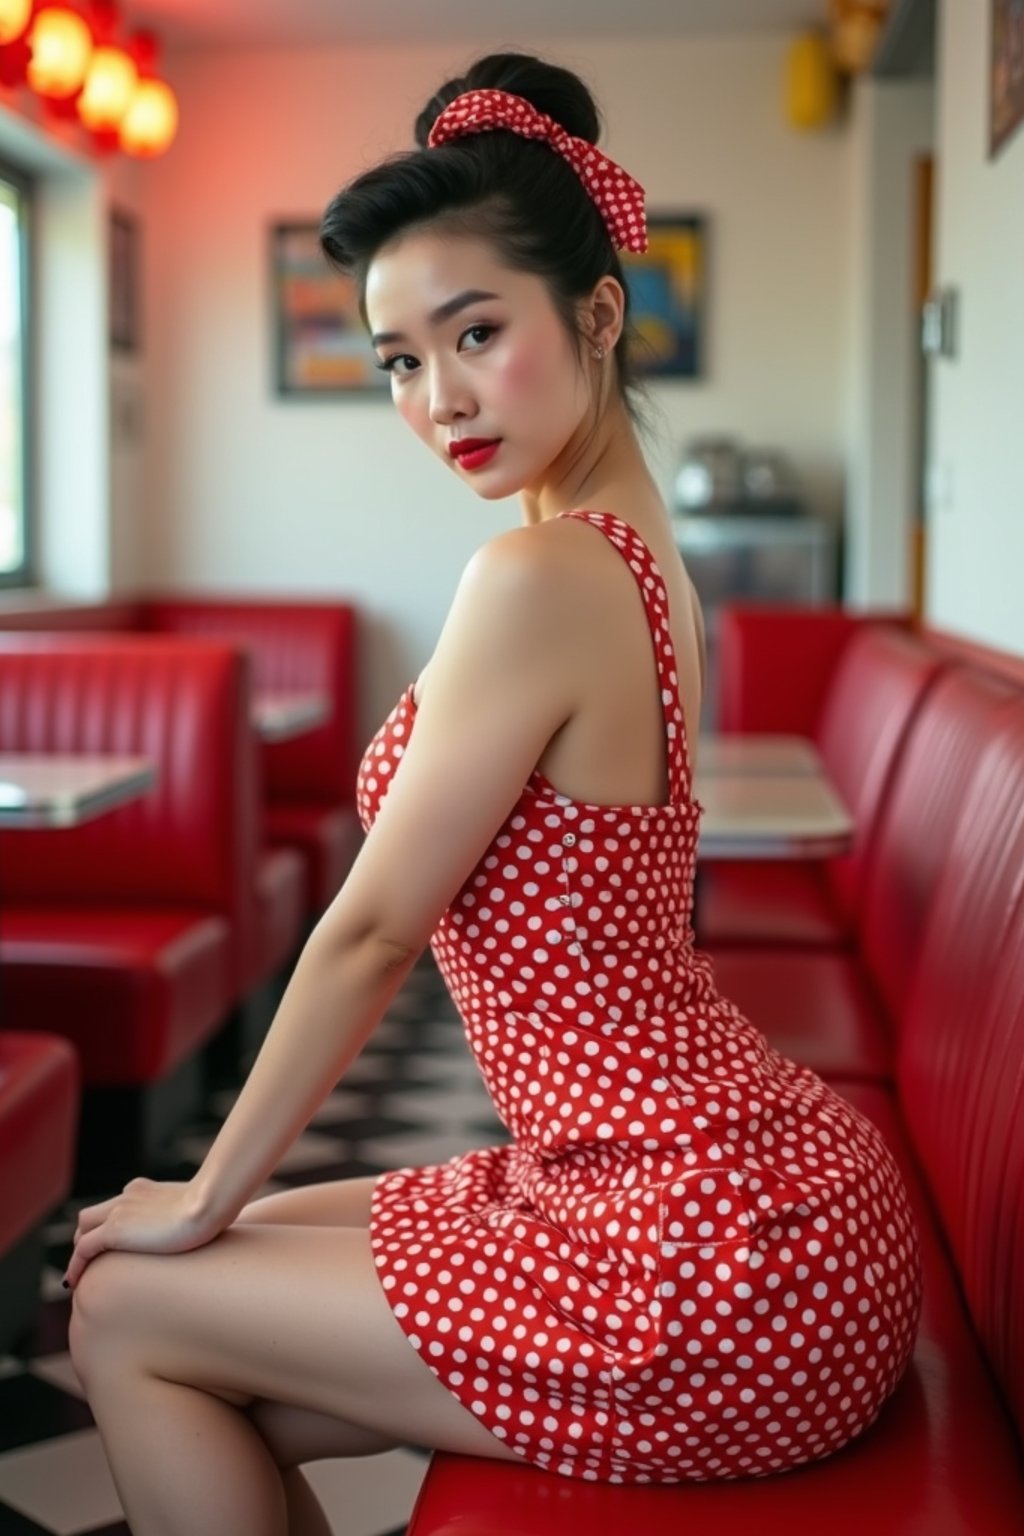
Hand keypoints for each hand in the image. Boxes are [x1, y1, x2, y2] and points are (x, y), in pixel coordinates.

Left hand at [63, 1177, 221, 1291]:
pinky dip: (75, 1265)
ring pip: (82, 1230)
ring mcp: (119, 1212)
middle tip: (90, 1263)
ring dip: (79, 1251)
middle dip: (86, 1238)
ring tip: (79, 1276)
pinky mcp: (115, 1231)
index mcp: (143, 1189)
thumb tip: (206, 1226)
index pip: (115, 1207)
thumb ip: (189, 1214)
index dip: (107, 1227)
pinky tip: (74, 1283)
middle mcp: (127, 1197)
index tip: (111, 1247)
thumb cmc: (214, 1208)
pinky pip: (83, 1249)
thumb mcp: (197, 1208)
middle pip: (92, 1216)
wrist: (208, 1204)